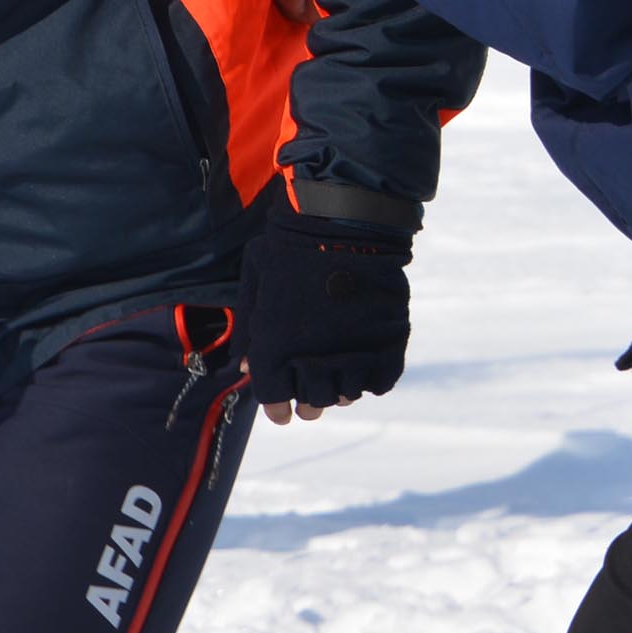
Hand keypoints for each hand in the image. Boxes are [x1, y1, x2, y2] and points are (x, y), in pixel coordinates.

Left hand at [239, 193, 414, 423]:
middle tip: (313, 396)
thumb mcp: (256, 279)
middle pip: (313, 404)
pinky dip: (372, 379)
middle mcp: (312, 358)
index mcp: (274, 347)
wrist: (343, 221)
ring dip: (341, 390)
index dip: (278, 408)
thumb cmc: (290, 245)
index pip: (274, 400)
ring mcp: (353, 353)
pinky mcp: (387, 345)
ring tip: (338, 374)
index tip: (283, 411)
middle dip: (310, 403)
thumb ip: (249, 327)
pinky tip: (364, 365)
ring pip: (347, 395)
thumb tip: (243, 367)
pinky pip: (380, 382)